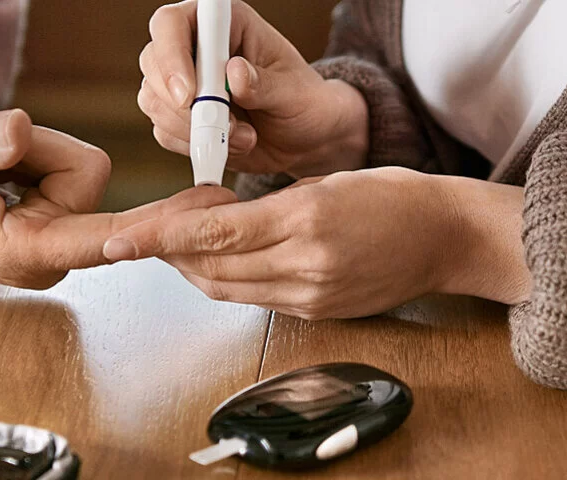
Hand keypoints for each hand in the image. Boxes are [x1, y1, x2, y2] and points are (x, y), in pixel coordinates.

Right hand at [0, 109, 236, 287]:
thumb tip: (21, 132)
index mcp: (26, 250)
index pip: (109, 232)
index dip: (156, 220)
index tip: (206, 213)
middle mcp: (48, 256)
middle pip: (88, 179)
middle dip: (44, 155)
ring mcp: (51, 245)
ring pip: (77, 174)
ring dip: (34, 157)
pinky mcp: (51, 229)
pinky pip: (65, 177)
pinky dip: (33, 164)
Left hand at [103, 168, 530, 318]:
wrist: (446, 237)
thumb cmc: (393, 197)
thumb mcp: (325, 181)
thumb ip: (265, 205)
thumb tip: (210, 218)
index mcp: (305, 219)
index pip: (212, 233)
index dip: (158, 236)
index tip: (120, 237)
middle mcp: (306, 263)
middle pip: (209, 267)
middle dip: (169, 249)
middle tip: (155, 224)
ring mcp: (312, 295)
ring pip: (226, 288)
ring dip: (194, 266)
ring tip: (188, 239)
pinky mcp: (319, 312)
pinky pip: (255, 299)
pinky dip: (228, 278)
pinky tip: (227, 257)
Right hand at [138, 0, 367, 176]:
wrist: (306, 138)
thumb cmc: (305, 102)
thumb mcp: (293, 93)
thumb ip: (264, 84)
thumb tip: (234, 73)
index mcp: (224, 24)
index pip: (173, 23)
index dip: (171, 55)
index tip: (190, 95)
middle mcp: (195, 47)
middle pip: (152, 61)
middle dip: (182, 104)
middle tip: (226, 125)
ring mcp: (183, 81)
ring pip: (154, 100)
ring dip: (195, 129)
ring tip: (244, 137)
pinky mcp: (179, 115)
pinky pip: (164, 131)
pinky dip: (195, 145)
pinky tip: (230, 145)